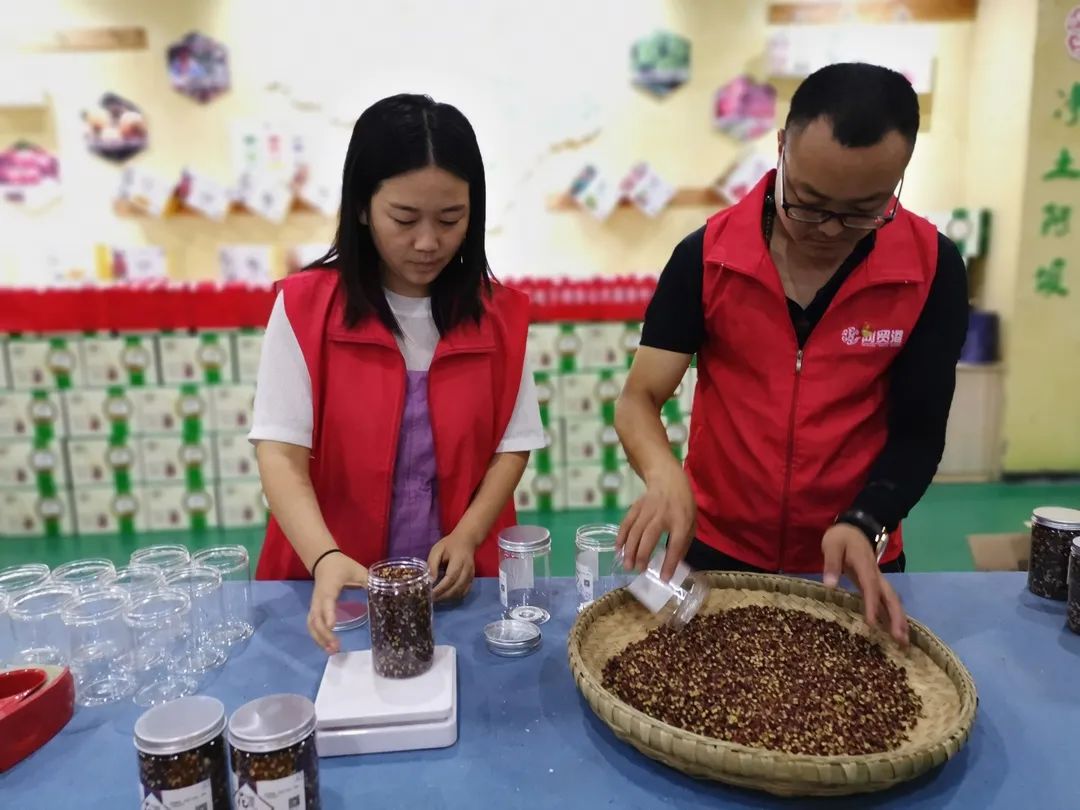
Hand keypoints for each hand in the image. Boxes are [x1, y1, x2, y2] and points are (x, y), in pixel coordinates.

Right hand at [307, 552, 367, 653]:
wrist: (324, 561)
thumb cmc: (342, 566)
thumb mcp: (358, 570)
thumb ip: (369, 581)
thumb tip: (384, 593)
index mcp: (329, 588)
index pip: (327, 602)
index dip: (329, 614)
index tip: (333, 626)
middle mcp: (318, 599)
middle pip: (316, 619)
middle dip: (324, 634)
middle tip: (336, 647)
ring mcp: (314, 605)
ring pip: (312, 624)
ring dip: (319, 639)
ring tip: (331, 651)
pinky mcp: (314, 609)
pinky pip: (312, 625)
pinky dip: (317, 636)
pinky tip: (326, 645)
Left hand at [428, 531, 477, 601]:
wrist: (466, 541)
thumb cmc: (449, 545)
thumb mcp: (437, 550)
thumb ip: (432, 565)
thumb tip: (430, 581)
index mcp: (459, 560)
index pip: (450, 578)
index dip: (441, 588)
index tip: (430, 594)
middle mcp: (467, 569)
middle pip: (456, 587)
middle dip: (443, 596)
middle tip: (431, 600)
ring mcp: (471, 575)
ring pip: (461, 592)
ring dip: (448, 598)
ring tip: (437, 599)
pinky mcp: (472, 579)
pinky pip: (464, 592)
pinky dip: (454, 597)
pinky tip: (446, 596)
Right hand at [616, 461, 695, 581]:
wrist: (669, 480)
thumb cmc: (682, 506)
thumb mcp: (691, 524)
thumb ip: (683, 544)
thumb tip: (671, 566)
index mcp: (681, 521)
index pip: (676, 543)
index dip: (669, 562)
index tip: (663, 578)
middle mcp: (663, 515)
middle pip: (650, 536)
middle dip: (642, 554)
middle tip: (639, 570)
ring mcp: (647, 509)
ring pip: (635, 531)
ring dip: (630, 549)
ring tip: (627, 565)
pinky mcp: (636, 507)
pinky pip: (626, 523)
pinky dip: (621, 536)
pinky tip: (618, 549)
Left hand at [822, 523, 908, 645]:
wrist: (854, 527)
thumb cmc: (841, 537)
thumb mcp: (831, 545)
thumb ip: (831, 564)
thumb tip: (830, 586)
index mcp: (865, 565)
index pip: (870, 587)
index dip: (872, 605)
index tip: (872, 624)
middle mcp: (875, 574)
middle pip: (890, 597)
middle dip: (896, 618)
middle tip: (900, 639)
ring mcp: (877, 579)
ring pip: (892, 600)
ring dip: (898, 620)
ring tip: (904, 642)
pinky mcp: (875, 583)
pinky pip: (886, 600)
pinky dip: (892, 615)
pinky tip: (894, 630)